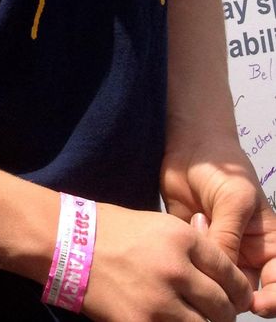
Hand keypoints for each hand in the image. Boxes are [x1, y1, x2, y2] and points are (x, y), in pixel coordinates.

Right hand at [80, 202, 251, 321]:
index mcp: (181, 238)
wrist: (64, 243)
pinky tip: (167, 320)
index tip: (234, 297)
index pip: (230, 274)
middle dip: (222, 313)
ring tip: (189, 317)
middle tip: (213, 312)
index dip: (238, 290)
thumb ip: (191, 244)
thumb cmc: (110, 230)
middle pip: (223, 307)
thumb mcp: (156, 224)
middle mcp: (176, 269)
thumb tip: (222, 263)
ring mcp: (159, 301)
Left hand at [163, 147, 275, 316]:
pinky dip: (190, 264)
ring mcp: (219, 253)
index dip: (272, 301)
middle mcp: (246, 255)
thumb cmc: (223, 168)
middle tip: (217, 285)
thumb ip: (228, 237)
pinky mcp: (194, 248)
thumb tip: (222, 275)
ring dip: (208, 275)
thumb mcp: (234, 200)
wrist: (189, 148)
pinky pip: (195, 268)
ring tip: (198, 245)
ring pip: (219, 284)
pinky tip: (184, 243)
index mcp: (268, 246)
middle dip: (233, 294)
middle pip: (247, 292)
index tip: (255, 304)